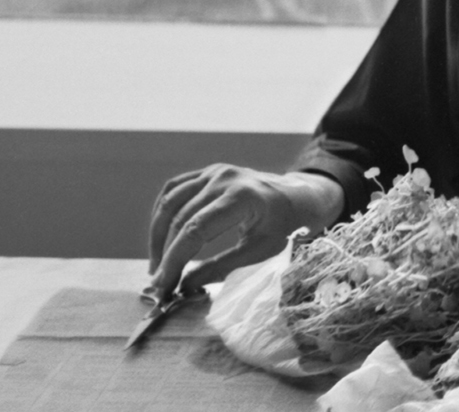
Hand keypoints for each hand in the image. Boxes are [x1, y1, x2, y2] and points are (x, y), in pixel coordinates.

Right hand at [146, 165, 343, 300]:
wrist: (300, 197)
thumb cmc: (286, 226)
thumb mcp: (261, 251)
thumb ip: (222, 268)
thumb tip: (184, 286)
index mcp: (242, 197)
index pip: (196, 229)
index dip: (175, 259)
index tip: (164, 285)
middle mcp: (224, 178)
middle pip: (180, 217)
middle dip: (165, 253)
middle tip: (159, 283)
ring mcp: (214, 172)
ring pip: (170, 202)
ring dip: (158, 235)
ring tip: (158, 265)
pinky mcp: (208, 172)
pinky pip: (174, 190)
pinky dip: (163, 214)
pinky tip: (161, 237)